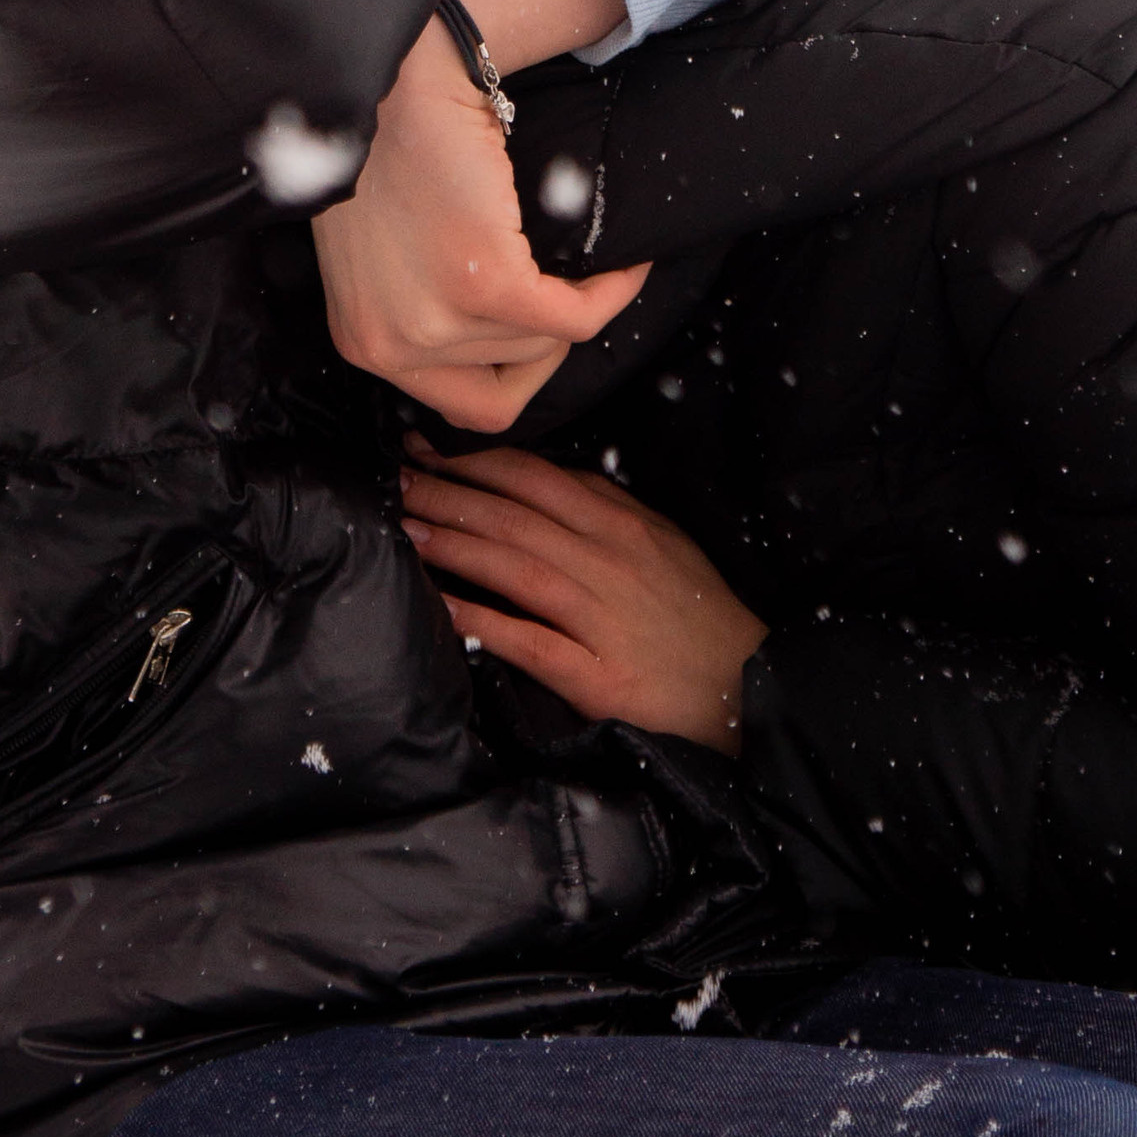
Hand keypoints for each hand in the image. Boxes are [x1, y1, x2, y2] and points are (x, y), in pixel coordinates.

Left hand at [313, 8, 647, 432]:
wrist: (389, 79)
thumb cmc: (384, 150)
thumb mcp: (384, 256)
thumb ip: (423, 307)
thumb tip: (497, 340)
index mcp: (363, 341)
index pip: (463, 404)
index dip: (520, 373)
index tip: (548, 333)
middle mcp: (388, 345)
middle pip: (512, 377)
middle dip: (551, 335)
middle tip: (573, 286)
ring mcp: (434, 318)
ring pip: (544, 345)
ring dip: (577, 305)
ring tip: (593, 265)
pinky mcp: (483, 282)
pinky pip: (573, 316)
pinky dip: (609, 294)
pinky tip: (622, 267)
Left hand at [400, 442, 768, 750]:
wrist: (743, 688)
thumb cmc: (696, 612)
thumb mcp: (661, 540)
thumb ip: (604, 507)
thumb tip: (541, 475)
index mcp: (620, 524)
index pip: (535, 478)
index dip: (474, 460)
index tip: (424, 447)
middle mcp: (607, 561)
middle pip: (514, 516)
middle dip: (447, 494)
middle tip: (394, 479)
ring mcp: (601, 617)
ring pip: (515, 566)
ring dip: (454, 544)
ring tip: (406, 529)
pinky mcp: (597, 674)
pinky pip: (529, 641)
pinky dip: (482, 621)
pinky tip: (442, 606)